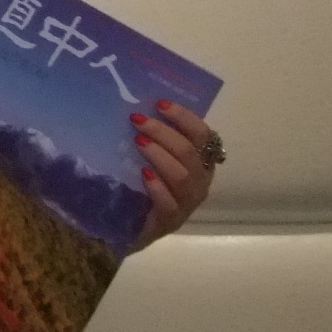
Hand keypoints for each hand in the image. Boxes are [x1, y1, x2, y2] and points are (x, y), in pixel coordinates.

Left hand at [133, 101, 219, 246]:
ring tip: (139, 142)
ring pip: (182, 176)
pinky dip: (158, 187)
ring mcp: (186, 204)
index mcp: (199, 163)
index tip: (160, 104)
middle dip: (164, 132)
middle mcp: (199, 182)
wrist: (128, 227)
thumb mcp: (149, 159)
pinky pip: (169, 203)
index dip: (184, 117)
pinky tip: (144, 175)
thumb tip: (135, 107)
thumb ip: (152, 137)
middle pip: (189, 153)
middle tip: (137, 120)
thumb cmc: (141, 185)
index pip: (203, 135)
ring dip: (160, 155)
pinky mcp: (170, 222)